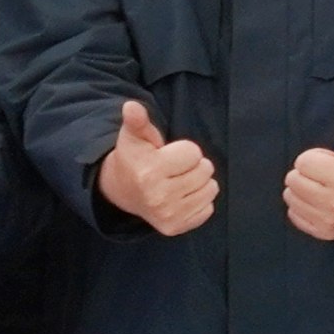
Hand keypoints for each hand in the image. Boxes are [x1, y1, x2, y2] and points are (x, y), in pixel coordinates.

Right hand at [100, 98, 216, 236]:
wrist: (122, 191)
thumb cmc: (134, 158)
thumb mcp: (134, 137)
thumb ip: (138, 121)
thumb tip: (132, 106)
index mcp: (149, 171)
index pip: (193, 152)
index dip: (183, 150)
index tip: (167, 155)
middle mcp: (159, 196)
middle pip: (205, 170)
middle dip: (193, 165)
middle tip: (174, 169)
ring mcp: (169, 215)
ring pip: (211, 188)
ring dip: (199, 182)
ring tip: (179, 181)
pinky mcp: (176, 228)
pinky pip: (208, 209)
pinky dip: (199, 201)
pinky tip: (181, 196)